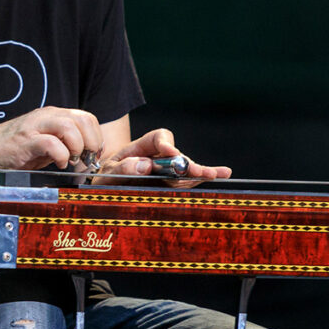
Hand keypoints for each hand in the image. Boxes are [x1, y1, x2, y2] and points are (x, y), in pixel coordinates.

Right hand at [0, 106, 104, 170]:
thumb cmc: (14, 150)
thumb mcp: (45, 145)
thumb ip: (65, 144)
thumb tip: (88, 156)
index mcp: (54, 116)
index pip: (87, 118)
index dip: (96, 137)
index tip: (94, 155)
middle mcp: (46, 116)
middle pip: (83, 120)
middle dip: (91, 142)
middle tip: (87, 159)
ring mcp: (35, 126)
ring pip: (69, 126)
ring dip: (77, 147)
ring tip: (73, 161)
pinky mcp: (25, 141)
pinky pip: (51, 143)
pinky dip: (61, 155)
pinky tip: (59, 164)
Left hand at [96, 128, 230, 185]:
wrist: (105, 191)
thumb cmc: (106, 178)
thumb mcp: (108, 172)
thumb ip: (122, 168)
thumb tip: (145, 165)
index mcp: (142, 147)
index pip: (158, 138)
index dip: (167, 145)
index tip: (171, 155)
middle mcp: (158, 157)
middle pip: (177, 155)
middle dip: (187, 164)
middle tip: (196, 171)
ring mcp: (166, 172)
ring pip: (186, 169)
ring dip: (199, 172)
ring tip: (216, 174)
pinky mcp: (171, 185)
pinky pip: (188, 180)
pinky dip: (204, 177)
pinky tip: (224, 173)